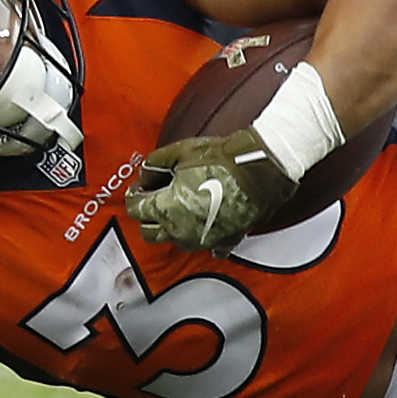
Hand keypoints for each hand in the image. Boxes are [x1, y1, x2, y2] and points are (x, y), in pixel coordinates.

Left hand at [126, 128, 296, 251]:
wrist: (261, 169)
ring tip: (180, 206)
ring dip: (171, 227)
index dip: (135, 195)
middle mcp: (180, 230)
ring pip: (174, 241)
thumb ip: (154, 164)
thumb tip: (145, 175)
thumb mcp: (180, 151)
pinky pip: (206, 246)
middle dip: (147, 216)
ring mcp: (201, 239)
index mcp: (166, 208)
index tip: (140, 187)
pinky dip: (201, 236)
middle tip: (155, 198)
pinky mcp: (223, 241)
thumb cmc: (223, 159)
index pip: (135, 209)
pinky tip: (204, 221)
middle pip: (149, 232)